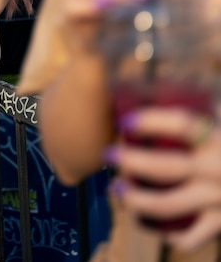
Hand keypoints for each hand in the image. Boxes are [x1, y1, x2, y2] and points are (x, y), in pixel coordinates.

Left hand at [104, 107, 220, 250]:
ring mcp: (220, 198)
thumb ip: (210, 105)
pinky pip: (192, 236)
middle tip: (108, 155)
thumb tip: (178, 80)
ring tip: (116, 190)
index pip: (183, 124)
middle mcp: (219, 168)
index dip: (151, 120)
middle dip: (132, 162)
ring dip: (137, 200)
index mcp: (220, 136)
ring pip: (171, 205)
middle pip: (168, 166)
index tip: (125, 120)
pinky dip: (167, 233)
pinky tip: (147, 221)